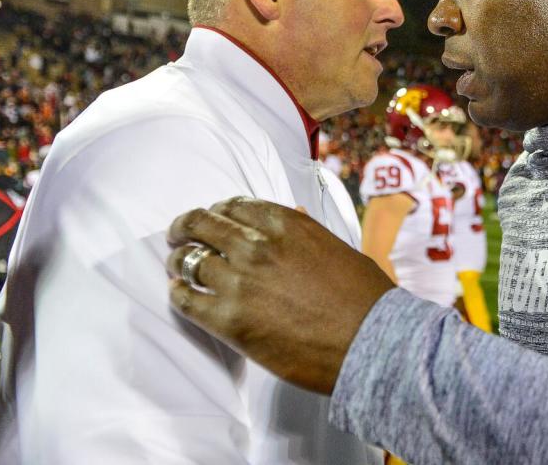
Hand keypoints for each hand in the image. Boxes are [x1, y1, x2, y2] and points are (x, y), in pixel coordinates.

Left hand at [166, 197, 394, 393]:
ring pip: (188, 260)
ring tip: (177, 265)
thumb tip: (294, 213)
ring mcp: (240, 282)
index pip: (235, 206)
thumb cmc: (364, 297)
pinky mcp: (229, 320)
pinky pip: (186, 300)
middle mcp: (257, 245)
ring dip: (179, 260)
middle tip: (179, 233)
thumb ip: (308, 230)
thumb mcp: (339, 248)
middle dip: (186, 226)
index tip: (213, 218)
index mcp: (286, 224)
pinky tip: (178, 293)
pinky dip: (178, 294)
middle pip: (202, 224)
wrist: (370, 341)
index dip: (218, 211)